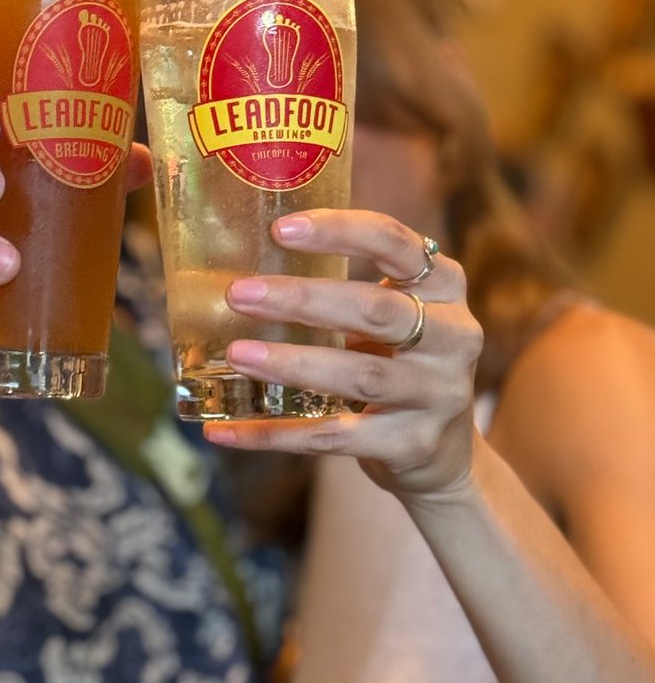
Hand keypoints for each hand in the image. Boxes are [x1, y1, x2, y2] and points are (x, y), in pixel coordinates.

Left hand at [204, 209, 483, 501]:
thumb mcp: (391, 314)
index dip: (339, 230)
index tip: (280, 229)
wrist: (443, 453)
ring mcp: (438, 394)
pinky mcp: (414, 445)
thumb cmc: (398, 361)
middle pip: (374, 310)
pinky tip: (227, 430)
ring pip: (359, 375)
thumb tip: (242, 269)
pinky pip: (334, 437)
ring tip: (237, 354)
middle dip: (302, 300)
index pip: (395, 242)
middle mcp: (453, 336)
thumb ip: (343, 288)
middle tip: (239, 294)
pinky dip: (276, 434)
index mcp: (443, 285)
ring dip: (291, 363)